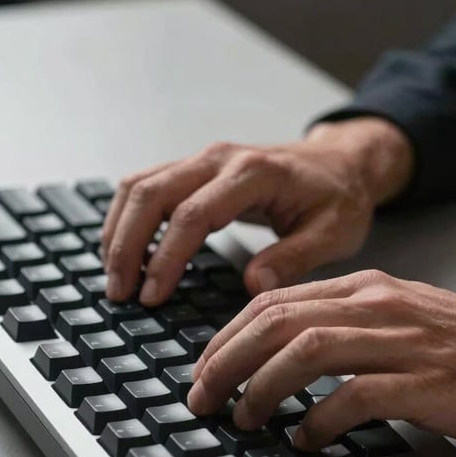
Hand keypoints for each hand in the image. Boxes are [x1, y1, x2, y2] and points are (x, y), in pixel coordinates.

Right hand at [101, 118, 413, 304]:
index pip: (192, 215)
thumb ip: (295, 258)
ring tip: (115, 278)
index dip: (166, 258)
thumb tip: (254, 286)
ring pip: (139, 185)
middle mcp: (219, 159)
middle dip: (126, 246)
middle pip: (151, 194)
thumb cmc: (338, 198)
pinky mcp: (194, 169)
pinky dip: (126, 217)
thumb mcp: (334, 232)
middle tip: (120, 293)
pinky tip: (124, 250)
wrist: (340, 163)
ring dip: (118, 231)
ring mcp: (203, 160)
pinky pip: (146, 185)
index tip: (152, 297)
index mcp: (253, 174)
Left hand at [188, 270, 455, 448]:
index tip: (205, 369)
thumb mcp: (400, 317)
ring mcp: (402, 342)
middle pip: (276, 323)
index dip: (228, 337)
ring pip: (305, 353)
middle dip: (226, 362)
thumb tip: (281, 356)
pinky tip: (306, 440)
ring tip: (243, 420)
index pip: (274, 302)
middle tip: (202, 399)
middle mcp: (377, 305)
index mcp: (366, 288)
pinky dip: (319, 421)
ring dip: (261, 389)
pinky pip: (354, 397)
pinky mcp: (427, 384)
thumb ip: (344, 326)